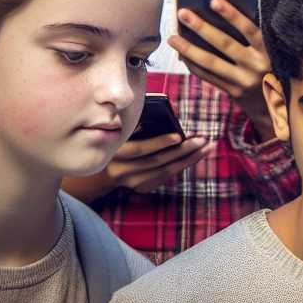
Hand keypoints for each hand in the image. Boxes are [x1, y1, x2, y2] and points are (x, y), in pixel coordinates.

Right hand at [62, 132, 212, 200]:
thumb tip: (162, 114)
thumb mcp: (116, 130)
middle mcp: (123, 171)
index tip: (178, 135)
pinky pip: (166, 176)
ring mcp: (133, 183)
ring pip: (166, 171)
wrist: (94, 170)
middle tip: (204, 139)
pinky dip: (183, 165)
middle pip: (158, 161)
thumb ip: (134, 124)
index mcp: (114, 153)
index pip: (140, 150)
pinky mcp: (141, 188)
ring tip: (208, 146)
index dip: (159, 143)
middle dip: (183, 150)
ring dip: (190, 159)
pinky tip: (197, 155)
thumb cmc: (110, 139)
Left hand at [170, 0, 275, 141]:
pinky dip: (194, 65)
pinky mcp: (234, 92)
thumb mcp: (275, 51)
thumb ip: (257, 36)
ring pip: (211, 62)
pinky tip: (183, 55)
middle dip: (202, 27)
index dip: (232, 14)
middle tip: (183, 13)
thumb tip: (225, 15)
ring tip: (173, 38)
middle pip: (224, 44)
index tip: (214, 0)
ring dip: (189, 49)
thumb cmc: (275, 67)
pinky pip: (209, 77)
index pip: (249, 29)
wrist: (282, 105)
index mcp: (270, 51)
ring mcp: (244, 81)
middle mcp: (257, 66)